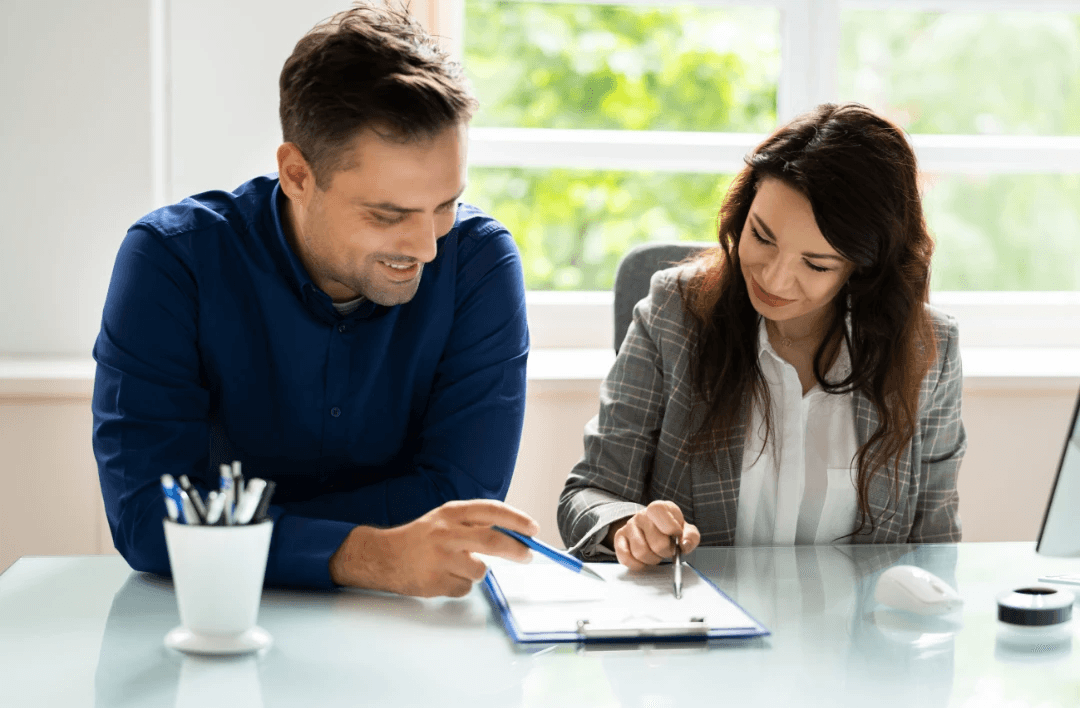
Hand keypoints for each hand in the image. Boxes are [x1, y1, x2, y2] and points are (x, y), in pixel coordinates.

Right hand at [329, 499, 539, 597]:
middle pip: (493, 541)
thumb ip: (475, 524)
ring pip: (480, 570)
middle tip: (527, 556)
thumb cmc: (420, 538)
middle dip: (517, 550)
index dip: (516, 519)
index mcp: (451, 513)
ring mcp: (440, 558)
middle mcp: (446, 533)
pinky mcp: (435, 581)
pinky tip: (443, 577)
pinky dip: (459, 585)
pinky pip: (464, 588)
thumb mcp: (445, 520)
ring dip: (475, 571)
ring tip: (456, 566)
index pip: (491, 511)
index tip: (533, 529)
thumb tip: (515, 536)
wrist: (383, 556)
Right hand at [609, 500, 699, 570]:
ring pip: (641, 552)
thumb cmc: (671, 531)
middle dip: (666, 552)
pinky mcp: (619, 538)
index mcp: (659, 508)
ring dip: (652, 559)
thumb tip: (683, 545)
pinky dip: (638, 565)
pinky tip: (644, 560)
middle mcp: (642, 515)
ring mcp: (629, 526)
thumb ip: (690, 537)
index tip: (676, 536)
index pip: (659, 512)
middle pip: (656, 542)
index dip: (671, 528)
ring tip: (656, 554)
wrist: (653, 530)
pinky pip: (625, 558)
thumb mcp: (685, 530)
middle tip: (668, 550)